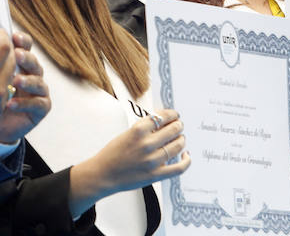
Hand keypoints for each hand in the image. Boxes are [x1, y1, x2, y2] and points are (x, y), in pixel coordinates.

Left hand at [0, 32, 50, 142]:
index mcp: (20, 64)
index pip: (25, 48)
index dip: (23, 41)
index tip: (14, 36)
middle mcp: (32, 75)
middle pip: (34, 62)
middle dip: (26, 58)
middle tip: (17, 55)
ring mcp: (38, 92)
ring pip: (39, 82)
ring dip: (28, 80)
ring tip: (15, 81)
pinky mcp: (41, 109)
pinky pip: (38, 104)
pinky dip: (25, 103)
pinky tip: (11, 104)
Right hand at [68, 109, 190, 215]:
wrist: (103, 174)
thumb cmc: (112, 154)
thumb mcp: (126, 133)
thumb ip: (144, 128)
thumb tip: (162, 121)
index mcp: (138, 131)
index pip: (162, 117)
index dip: (171, 114)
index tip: (174, 115)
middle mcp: (147, 144)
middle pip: (173, 129)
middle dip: (178, 125)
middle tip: (179, 125)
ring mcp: (152, 160)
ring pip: (178, 146)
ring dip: (181, 140)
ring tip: (181, 138)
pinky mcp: (156, 175)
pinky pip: (178, 168)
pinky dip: (186, 161)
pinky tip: (186, 155)